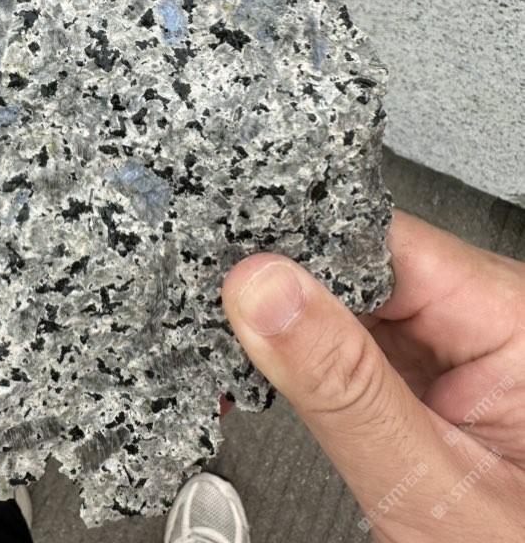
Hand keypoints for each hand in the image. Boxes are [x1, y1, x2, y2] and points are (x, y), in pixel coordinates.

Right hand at [221, 209, 524, 540]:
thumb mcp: (422, 486)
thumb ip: (344, 388)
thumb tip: (264, 290)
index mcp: (513, 318)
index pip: (383, 242)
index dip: (303, 252)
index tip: (239, 284)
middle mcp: (490, 312)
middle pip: (361, 263)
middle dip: (291, 298)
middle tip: (232, 336)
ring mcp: (458, 336)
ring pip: (348, 295)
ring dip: (295, 329)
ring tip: (250, 365)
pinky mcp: (429, 362)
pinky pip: (355, 332)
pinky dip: (309, 357)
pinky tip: (280, 376)